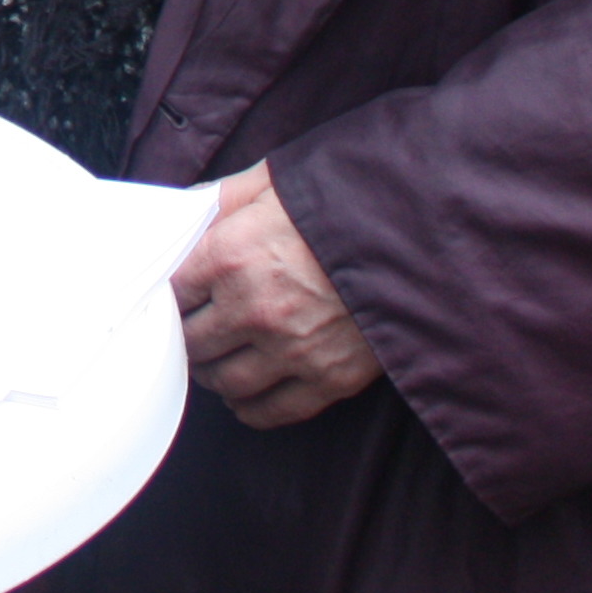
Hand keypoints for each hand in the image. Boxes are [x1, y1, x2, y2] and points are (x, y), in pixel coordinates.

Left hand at [171, 164, 381, 429]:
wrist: (420, 239)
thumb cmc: (345, 204)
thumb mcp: (276, 182)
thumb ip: (226, 196)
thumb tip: (186, 207)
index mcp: (232, 255)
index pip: (173, 291)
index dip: (171, 296)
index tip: (175, 299)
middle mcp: (254, 307)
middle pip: (193, 342)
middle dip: (189, 337)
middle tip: (194, 332)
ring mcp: (291, 349)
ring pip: (224, 381)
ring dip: (214, 374)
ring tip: (217, 362)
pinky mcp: (328, 379)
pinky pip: (270, 410)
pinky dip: (250, 407)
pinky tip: (246, 394)